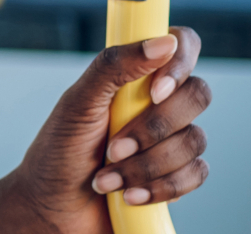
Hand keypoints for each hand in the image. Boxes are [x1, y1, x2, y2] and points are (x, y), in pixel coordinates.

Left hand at [0, 28, 212, 233]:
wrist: (53, 208)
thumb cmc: (59, 151)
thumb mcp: (77, 104)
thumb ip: (114, 67)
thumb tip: (164, 42)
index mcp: (136, 76)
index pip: (182, 44)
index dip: (180, 64)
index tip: (155, 92)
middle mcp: (160, 103)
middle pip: (197, 95)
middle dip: (153, 129)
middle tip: (113, 148)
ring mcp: (172, 139)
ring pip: (195, 141)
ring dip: (146, 165)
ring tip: (107, 177)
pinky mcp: (178, 175)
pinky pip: (196, 175)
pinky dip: (161, 188)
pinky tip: (129, 195)